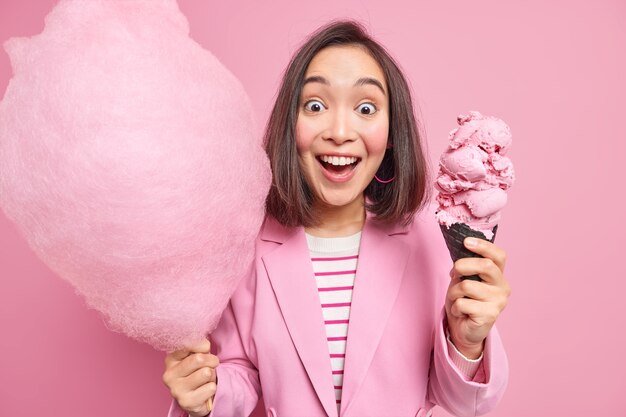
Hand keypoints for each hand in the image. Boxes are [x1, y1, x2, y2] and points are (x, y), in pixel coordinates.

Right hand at [162, 338, 219, 416]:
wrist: (197, 398)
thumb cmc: (197, 372)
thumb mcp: (197, 355)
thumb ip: (199, 346)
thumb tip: (204, 345)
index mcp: (170, 360)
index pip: (187, 344)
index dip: (202, 345)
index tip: (205, 349)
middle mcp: (169, 375)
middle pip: (198, 359)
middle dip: (211, 360)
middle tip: (212, 364)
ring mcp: (176, 390)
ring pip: (206, 373)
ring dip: (212, 375)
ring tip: (205, 379)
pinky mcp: (186, 402)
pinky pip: (210, 388)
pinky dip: (212, 388)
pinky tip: (204, 390)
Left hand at [445, 237, 510, 358]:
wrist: (463, 328)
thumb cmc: (464, 300)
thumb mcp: (463, 279)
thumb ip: (466, 266)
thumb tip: (460, 253)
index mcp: (498, 275)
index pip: (498, 255)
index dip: (483, 246)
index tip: (466, 242)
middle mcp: (503, 287)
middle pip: (485, 265)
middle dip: (463, 265)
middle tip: (454, 272)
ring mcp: (498, 301)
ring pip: (468, 285)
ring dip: (454, 291)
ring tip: (457, 299)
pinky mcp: (490, 315)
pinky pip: (463, 303)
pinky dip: (455, 307)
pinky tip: (461, 312)